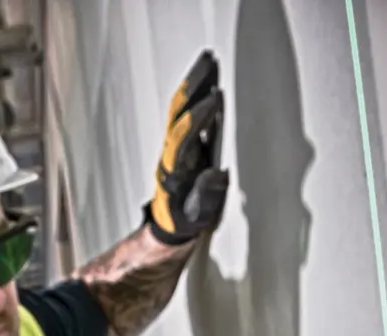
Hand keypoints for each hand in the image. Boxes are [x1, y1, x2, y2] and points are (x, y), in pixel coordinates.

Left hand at [146, 50, 229, 244]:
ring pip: (180, 109)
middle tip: (208, 62)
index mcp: (174, 170)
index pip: (183, 136)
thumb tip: (217, 174)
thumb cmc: (185, 220)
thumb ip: (206, 196)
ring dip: (193, 84)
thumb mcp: (197, 215)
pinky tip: (208, 79)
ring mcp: (174, 145)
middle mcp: (171, 153)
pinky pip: (185, 113)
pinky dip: (196, 94)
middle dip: (192, 87)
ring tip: (207, 60)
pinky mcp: (181, 142)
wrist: (170, 225)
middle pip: (177, 113)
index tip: (215, 98)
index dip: (198, 117)